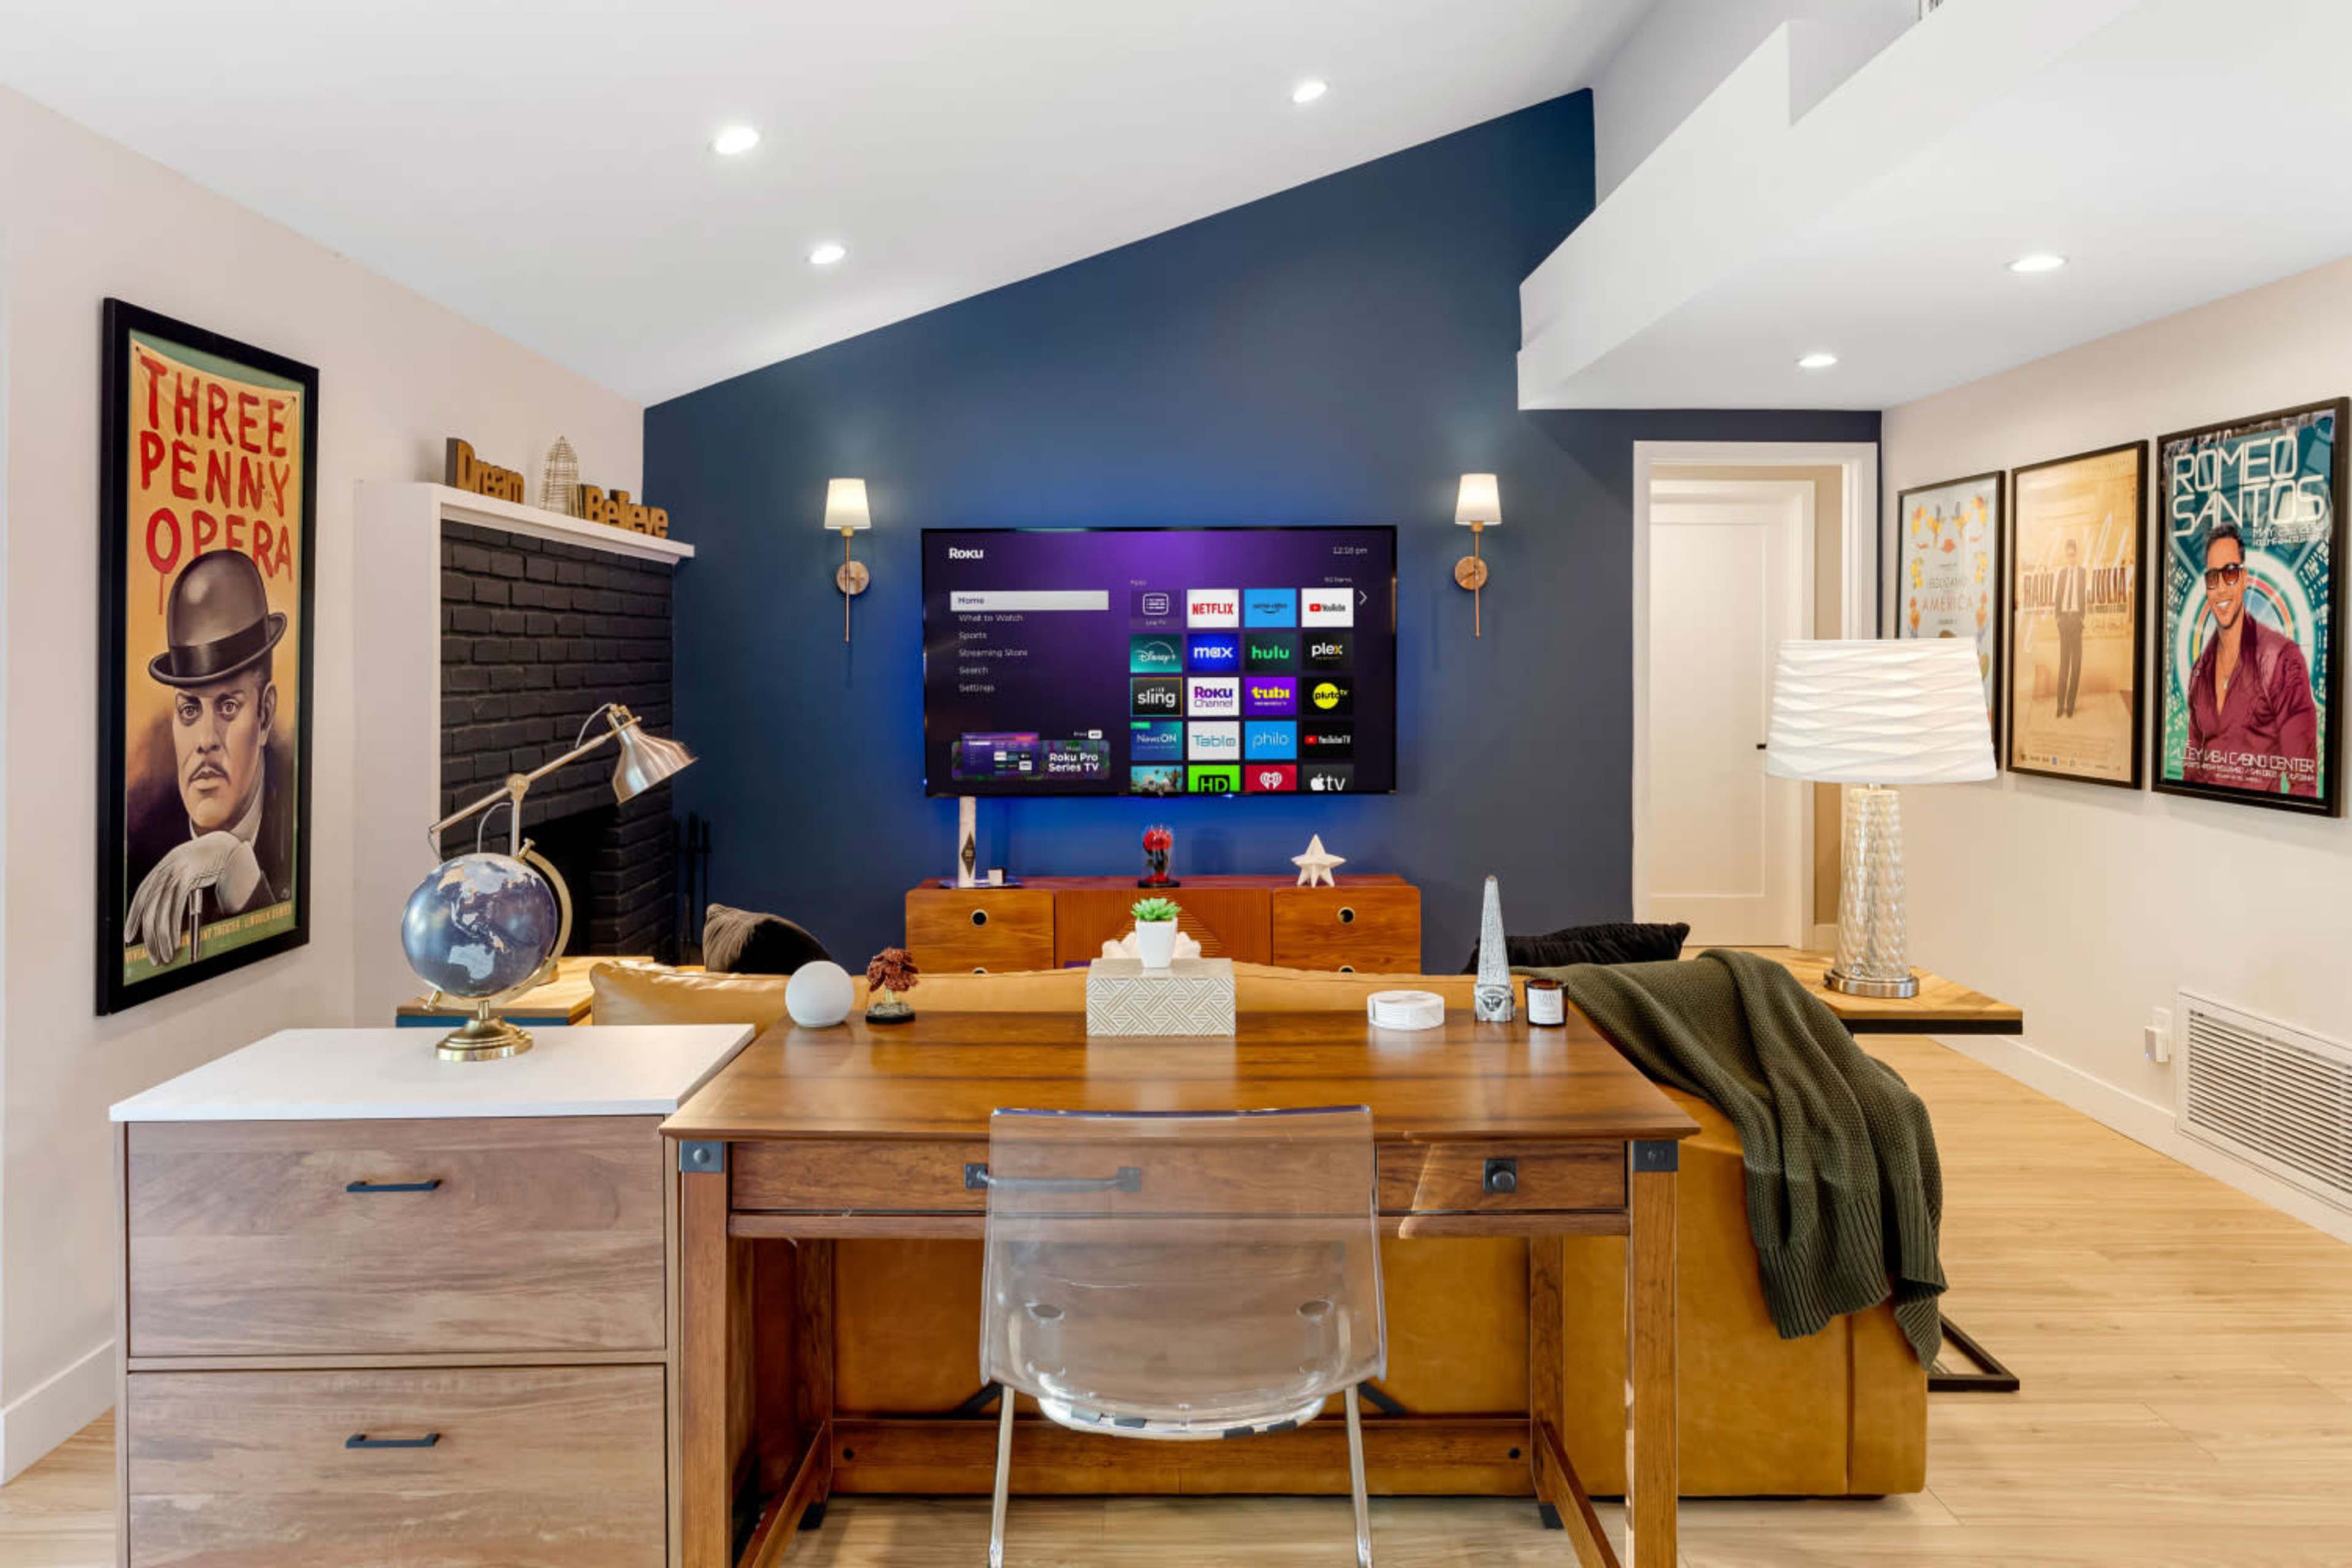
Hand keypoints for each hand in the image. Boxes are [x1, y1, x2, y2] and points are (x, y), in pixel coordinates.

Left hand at [127, 832, 262, 967]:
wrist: (223, 845)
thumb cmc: (206, 861)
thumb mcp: (185, 870)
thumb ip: (174, 885)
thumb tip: (168, 912)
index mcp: (159, 871)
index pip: (140, 898)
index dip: (133, 918)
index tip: (128, 937)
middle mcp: (161, 873)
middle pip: (148, 910)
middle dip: (149, 938)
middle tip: (153, 957)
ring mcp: (172, 875)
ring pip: (159, 913)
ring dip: (162, 939)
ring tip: (166, 956)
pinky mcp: (185, 878)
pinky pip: (173, 909)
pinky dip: (172, 928)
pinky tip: (174, 942)